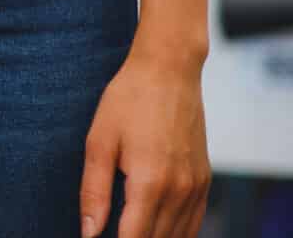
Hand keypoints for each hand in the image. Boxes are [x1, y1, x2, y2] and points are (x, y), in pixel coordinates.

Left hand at [80, 48, 210, 237]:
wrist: (169, 71)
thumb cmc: (129, 100)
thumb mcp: (99, 142)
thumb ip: (94, 192)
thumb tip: (88, 233)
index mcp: (150, 183)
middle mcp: (179, 190)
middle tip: (113, 234)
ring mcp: (196, 186)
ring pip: (178, 236)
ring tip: (132, 231)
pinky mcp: (204, 180)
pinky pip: (195, 222)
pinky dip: (178, 234)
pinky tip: (159, 232)